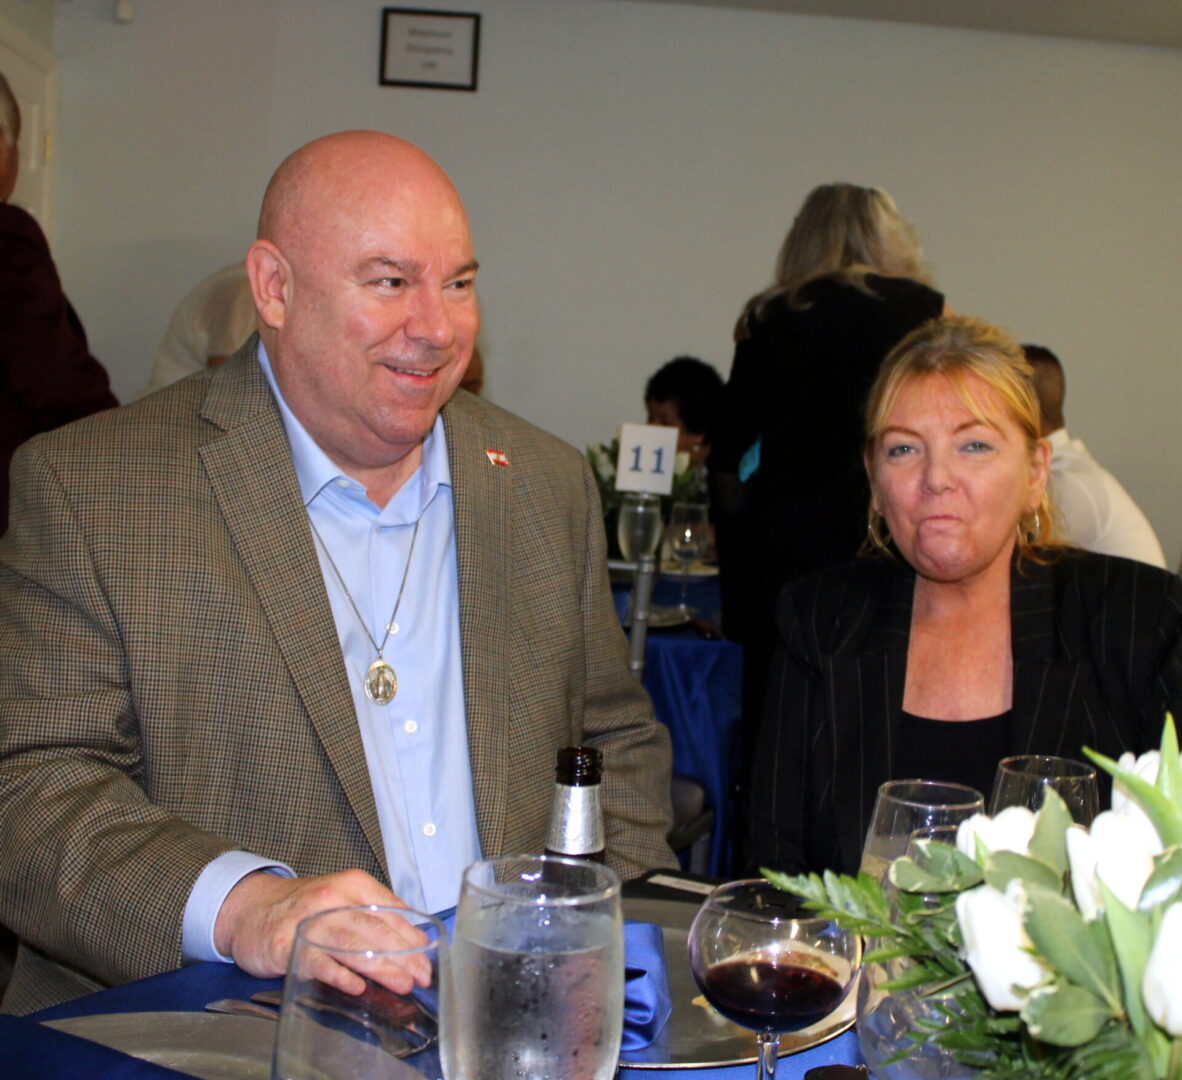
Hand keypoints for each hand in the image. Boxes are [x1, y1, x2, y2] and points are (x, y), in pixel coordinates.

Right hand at [214, 868, 429, 994]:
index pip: (390, 911)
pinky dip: (340, 975)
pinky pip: (319, 962)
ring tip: (400, 983)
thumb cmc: (304, 907)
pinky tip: (357, 987)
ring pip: (352, 945)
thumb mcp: (341, 899)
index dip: (411, 936)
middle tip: (421, 976)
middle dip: (403, 955)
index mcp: (352, 884)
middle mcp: (333, 900)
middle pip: (375, 929)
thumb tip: (412, 940)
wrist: (251, 908)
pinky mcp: (288, 945)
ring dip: (381, 966)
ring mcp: (310, 922)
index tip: (428, 956)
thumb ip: (373, 914)